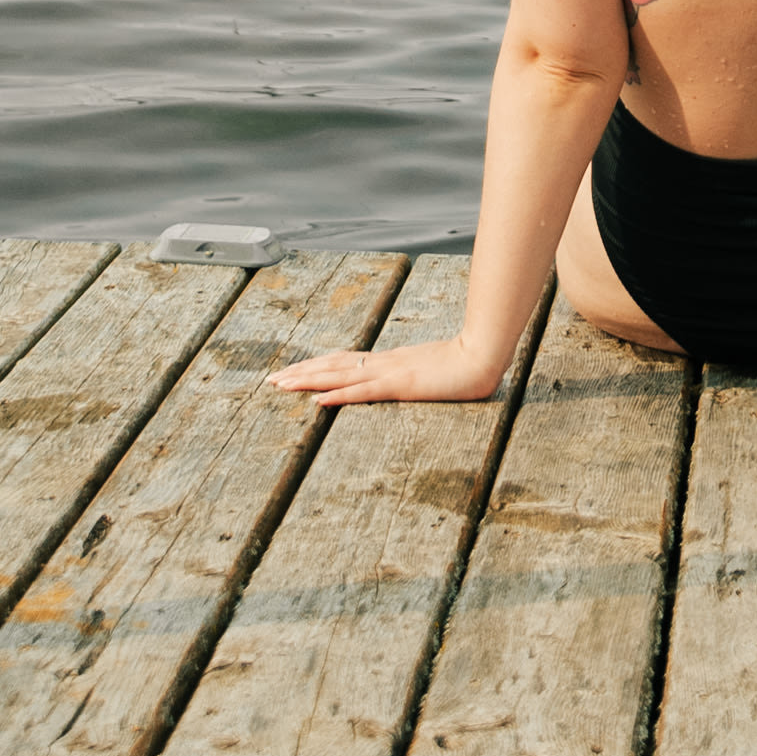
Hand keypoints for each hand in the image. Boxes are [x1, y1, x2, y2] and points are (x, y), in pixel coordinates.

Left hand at [270, 335, 506, 407]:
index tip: (293, 371)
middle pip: (334, 365)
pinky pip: (362, 391)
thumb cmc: (465, 365)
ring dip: (308, 380)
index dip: (317, 365)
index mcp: (390, 361)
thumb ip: (417, 374)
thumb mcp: (433, 371)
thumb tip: (408, 378)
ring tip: (281, 385)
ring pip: (339, 374)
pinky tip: (318, 401)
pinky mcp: (400, 384)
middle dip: (301, 372)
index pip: (345, 361)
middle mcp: (384, 363)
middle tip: (272, 380)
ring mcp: (390, 372)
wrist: (484, 354)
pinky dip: (337, 395)